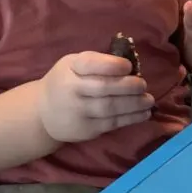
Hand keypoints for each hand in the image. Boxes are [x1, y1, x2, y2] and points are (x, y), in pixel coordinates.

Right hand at [38, 52, 153, 143]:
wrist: (43, 114)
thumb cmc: (65, 82)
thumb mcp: (73, 65)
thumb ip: (96, 63)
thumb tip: (130, 66)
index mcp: (70, 67)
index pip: (90, 64)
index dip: (111, 65)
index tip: (128, 66)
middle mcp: (72, 89)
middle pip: (104, 88)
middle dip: (128, 86)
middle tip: (143, 84)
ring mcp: (78, 111)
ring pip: (110, 108)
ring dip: (134, 104)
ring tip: (149, 100)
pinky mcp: (86, 129)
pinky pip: (112, 123)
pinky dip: (131, 118)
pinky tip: (144, 113)